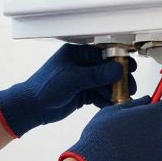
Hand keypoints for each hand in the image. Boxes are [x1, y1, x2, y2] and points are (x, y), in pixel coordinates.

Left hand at [0, 44, 136, 136]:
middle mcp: (81, 65)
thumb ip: (96, 75)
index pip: (102, 53)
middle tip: (129, 86)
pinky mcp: (82, 94)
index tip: (130, 66)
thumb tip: (117, 69)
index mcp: (76, 54)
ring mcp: (82, 80)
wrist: (32, 108)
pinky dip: (106, 99)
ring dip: (114, 90)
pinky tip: (112, 104)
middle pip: (106, 69)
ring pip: (104, 83)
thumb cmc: (44, 88)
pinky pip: (99, 95)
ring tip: (123, 97)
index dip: (117, 60)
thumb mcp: (72, 79)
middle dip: (118, 78)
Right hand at [58, 96, 161, 160]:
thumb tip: (145, 100)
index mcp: (153, 116)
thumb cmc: (102, 136)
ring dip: (147, 149)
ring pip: (158, 149)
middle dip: (151, 131)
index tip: (149, 114)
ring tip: (126, 151)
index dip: (157, 111)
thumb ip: (134, 105)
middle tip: (130, 135)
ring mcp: (161, 155)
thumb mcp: (113, 112)